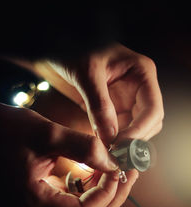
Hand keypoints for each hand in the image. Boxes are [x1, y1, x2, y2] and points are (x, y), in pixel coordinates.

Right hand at [0, 102, 137, 206]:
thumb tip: (114, 162)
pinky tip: (98, 169)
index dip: (106, 194)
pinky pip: (73, 199)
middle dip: (111, 196)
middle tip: (128, 173)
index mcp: (33, 201)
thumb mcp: (48, 133)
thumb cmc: (9, 129)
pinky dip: (90, 187)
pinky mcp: (43, 196)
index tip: (120, 170)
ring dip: (103, 192)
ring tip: (117, 169)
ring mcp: (39, 205)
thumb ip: (84, 148)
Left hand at [47, 43, 163, 144]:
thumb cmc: (74, 49)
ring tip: (108, 152)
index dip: (140, 130)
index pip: (153, 109)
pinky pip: (119, 128)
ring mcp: (126, 99)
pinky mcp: (113, 108)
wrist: (59, 48)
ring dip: (124, 142)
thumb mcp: (86, 74)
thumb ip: (99, 105)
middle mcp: (138, 88)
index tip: (121, 144)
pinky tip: (102, 145)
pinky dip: (113, 139)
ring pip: (135, 128)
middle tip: (116, 153)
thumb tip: (110, 136)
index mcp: (142, 73)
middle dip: (135, 139)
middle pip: (149, 122)